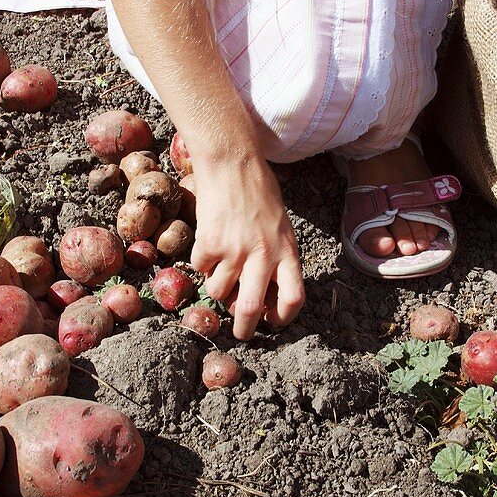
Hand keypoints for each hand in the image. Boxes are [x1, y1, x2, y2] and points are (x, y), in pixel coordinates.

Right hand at [190, 153, 304, 339]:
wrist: (232, 163)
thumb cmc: (259, 192)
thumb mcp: (280, 226)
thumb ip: (275, 258)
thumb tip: (262, 294)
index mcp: (287, 250)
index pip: (295, 297)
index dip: (284, 317)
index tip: (273, 321)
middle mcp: (263, 254)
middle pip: (253, 308)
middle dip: (244, 328)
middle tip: (240, 333)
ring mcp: (235, 250)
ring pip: (220, 291)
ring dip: (217, 287)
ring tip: (220, 268)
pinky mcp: (210, 243)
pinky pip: (201, 269)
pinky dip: (202, 263)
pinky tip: (209, 242)